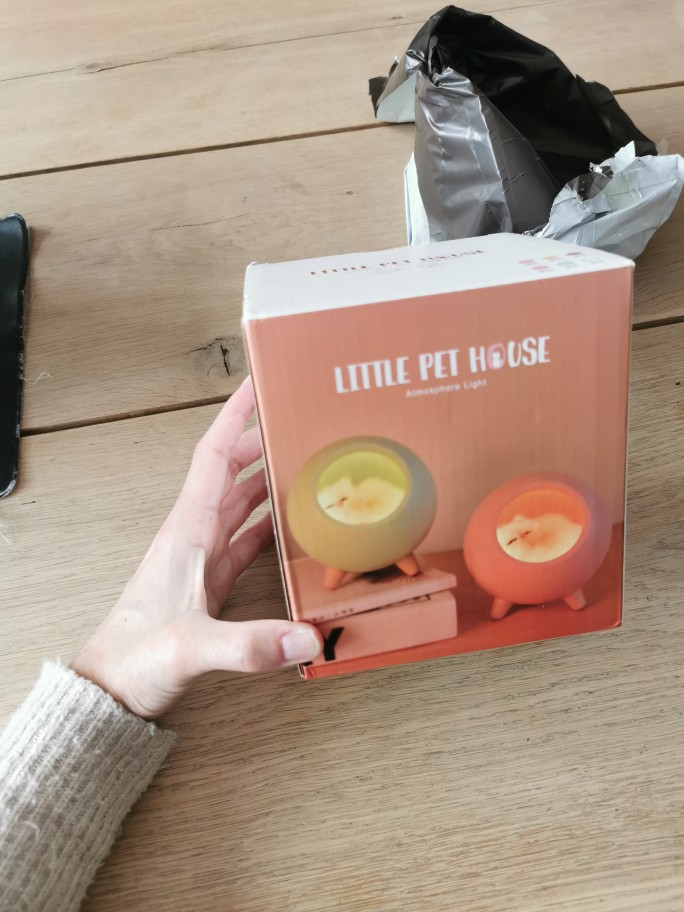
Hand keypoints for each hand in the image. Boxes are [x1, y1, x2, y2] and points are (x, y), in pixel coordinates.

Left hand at [71, 377, 321, 718]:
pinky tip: (288, 520)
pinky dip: (268, 521)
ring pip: (239, 500)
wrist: (112, 687)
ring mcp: (202, 556)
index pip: (214, 457)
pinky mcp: (210, 580)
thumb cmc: (136, 659)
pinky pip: (244, 536)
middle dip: (261, 438)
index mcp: (187, 530)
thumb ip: (248, 645)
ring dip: (265, 476)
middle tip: (295, 419)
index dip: (235, 417)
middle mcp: (194, 534)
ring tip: (299, 460)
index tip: (257, 384)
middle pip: (231, 470)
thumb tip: (306, 636)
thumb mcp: (192, 649)